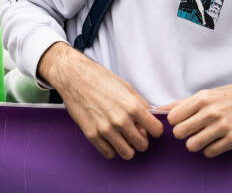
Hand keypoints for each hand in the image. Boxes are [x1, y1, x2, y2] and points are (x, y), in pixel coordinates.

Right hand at [39, 42, 162, 159]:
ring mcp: (105, 129)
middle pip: (142, 145)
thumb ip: (140, 103)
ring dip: (127, 147)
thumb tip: (149, 117)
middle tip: (135, 133)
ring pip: (127, 153)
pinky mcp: (92, 135)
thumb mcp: (126, 87)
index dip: (154, 130)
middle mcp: (120, 120)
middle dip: (141, 140)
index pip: (155, 130)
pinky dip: (112, 149)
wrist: (75, 77)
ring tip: (123, 138)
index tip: (150, 129)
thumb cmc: (100, 79)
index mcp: (132, 106)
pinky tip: (110, 139)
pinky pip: (109, 153)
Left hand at [160, 80, 231, 156]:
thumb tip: (159, 110)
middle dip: (184, 134)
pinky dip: (210, 150)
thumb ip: (183, 103)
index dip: (176, 122)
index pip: (173, 117)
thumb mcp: (207, 94)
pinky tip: (216, 142)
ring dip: (196, 144)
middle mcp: (211, 111)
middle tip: (193, 131)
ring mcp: (222, 126)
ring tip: (203, 138)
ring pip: (192, 145)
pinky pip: (210, 152)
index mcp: (202, 98)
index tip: (183, 122)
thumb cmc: (230, 97)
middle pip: (180, 133)